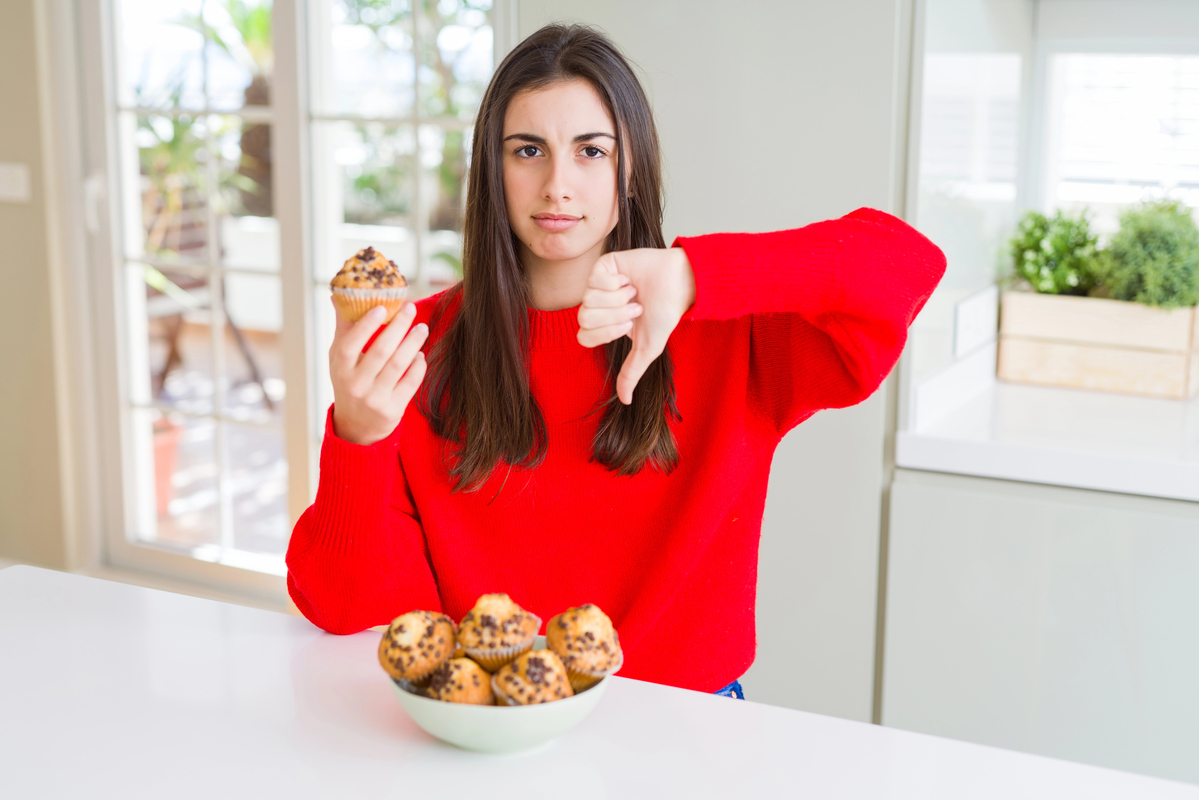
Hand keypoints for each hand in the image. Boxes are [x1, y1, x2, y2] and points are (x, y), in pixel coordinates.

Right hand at [330, 300, 428, 445]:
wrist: (356, 426)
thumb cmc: (349, 382)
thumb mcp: (339, 359)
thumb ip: (343, 328)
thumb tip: (339, 295)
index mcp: (340, 369)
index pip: (350, 344)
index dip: (366, 325)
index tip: (383, 306)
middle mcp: (356, 385)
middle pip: (381, 351)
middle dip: (399, 327)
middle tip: (411, 309)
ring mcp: (375, 399)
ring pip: (399, 365)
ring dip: (413, 343)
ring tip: (422, 328)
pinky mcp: (393, 409)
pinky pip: (410, 382)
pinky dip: (418, 366)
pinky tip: (420, 354)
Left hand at [577, 248, 695, 403]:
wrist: (679, 284)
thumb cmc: (665, 313)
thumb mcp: (647, 348)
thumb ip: (632, 372)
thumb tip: (626, 401)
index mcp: (603, 325)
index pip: (584, 336)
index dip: (606, 332)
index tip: (629, 325)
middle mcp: (597, 305)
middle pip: (584, 318)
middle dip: (615, 315)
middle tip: (635, 307)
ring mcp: (597, 284)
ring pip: (589, 299)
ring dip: (618, 298)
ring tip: (634, 293)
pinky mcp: (603, 266)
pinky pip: (595, 279)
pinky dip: (616, 282)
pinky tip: (629, 279)